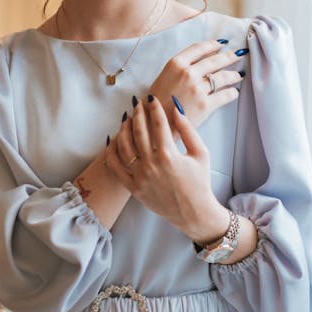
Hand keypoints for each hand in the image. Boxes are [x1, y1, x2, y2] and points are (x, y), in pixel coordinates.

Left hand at [105, 96, 229, 243]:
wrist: (193, 212)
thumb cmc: (199, 182)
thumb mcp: (200, 153)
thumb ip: (188, 130)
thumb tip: (176, 109)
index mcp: (169, 155)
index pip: (158, 123)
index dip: (154, 108)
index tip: (152, 99)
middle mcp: (151, 165)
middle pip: (138, 131)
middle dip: (137, 114)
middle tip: (137, 104)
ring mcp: (140, 177)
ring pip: (124, 146)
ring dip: (124, 129)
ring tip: (127, 119)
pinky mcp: (133, 188)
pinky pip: (115, 167)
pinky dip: (111, 151)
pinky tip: (112, 139)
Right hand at [149, 39, 244, 130]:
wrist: (153, 122)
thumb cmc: (156, 100)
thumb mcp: (164, 76)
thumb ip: (181, 66)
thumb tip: (202, 59)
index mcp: (176, 63)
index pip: (199, 48)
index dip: (213, 44)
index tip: (221, 43)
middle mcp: (188, 73)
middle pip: (215, 60)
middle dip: (229, 57)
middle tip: (238, 55)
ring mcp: (197, 89)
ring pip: (223, 77)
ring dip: (233, 75)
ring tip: (238, 75)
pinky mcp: (205, 105)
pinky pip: (225, 95)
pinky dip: (232, 93)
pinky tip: (234, 92)